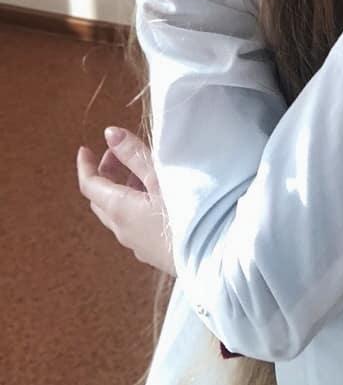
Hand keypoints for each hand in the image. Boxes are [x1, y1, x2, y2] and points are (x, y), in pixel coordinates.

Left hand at [76, 127, 175, 276]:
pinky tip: (157, 196)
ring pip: (118, 213)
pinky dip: (134, 204)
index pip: (90, 185)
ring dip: (121, 189)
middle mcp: (123, 229)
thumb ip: (134, 154)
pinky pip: (133, 224)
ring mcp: (137, 243)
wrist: (214, 251)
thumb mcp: (161, 176)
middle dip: (105, 174)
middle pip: (102, 200)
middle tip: (119, 154)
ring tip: (142, 170)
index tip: (85, 149)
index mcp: (120, 209)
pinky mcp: (152, 250)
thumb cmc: (187, 210)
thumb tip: (110, 134)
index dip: (86, 165)